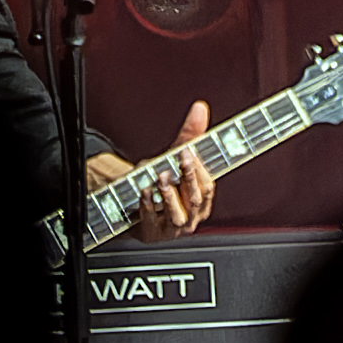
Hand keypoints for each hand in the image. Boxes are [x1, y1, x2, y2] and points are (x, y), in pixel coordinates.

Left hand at [85, 101, 219, 235]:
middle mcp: (192, 218)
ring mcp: (173, 229)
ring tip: (161, 176)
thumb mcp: (174, 160)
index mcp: (202, 202)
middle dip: (188, 178)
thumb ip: (189, 136)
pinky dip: (148, 205)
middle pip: (195, 199)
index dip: (200, 169)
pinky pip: (152, 221)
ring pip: (178, 215)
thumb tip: (199, 108)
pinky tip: (144, 191)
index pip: (209, 187)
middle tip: (181, 158)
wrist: (134, 210)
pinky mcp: (153, 234)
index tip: (189, 152)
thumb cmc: (160, 185)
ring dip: (170, 195)